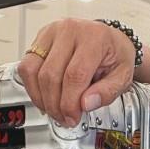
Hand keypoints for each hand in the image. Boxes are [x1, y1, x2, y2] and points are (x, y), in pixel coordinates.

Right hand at [18, 18, 149, 126]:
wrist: (108, 39)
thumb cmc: (115, 54)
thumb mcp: (123, 75)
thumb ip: (107, 92)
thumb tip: (86, 104)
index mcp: (93, 37)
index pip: (74, 74)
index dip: (69, 102)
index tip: (72, 117)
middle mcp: (70, 30)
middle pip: (51, 74)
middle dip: (55, 104)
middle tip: (64, 118)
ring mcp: (51, 32)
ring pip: (33, 71)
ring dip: (40, 98)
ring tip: (54, 110)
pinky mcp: (40, 39)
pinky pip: (26, 67)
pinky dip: (32, 87)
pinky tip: (45, 97)